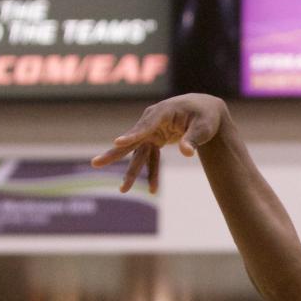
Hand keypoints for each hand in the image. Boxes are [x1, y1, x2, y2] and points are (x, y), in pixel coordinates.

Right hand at [92, 93, 228, 194]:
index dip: (133, 134)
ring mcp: (151, 131)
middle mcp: (152, 121)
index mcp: (163, 111)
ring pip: (138, 154)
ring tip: (123, 190)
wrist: (204, 109)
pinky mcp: (154, 140)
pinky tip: (154, 190)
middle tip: (95, 163)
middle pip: (132, 140)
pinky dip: (152, 173)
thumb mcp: (204, 127)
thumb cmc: (205, 115)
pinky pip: (150, 159)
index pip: (146, 125)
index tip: (117, 143)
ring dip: (132, 172)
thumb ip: (194, 139)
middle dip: (114, 153)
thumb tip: (187, 153)